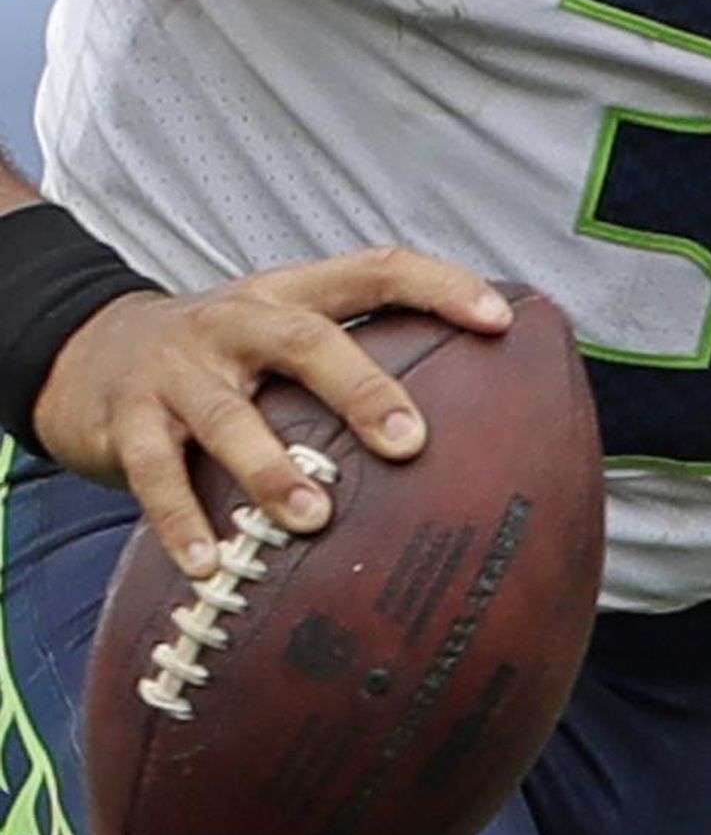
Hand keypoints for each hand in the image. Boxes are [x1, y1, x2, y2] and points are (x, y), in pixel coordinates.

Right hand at [31, 248, 514, 581]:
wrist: (87, 353)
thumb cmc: (217, 355)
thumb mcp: (277, 332)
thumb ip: (347, 358)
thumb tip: (452, 417)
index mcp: (288, 294)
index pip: (377, 270)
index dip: (440, 287)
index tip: (499, 322)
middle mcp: (236, 321)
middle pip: (306, 341)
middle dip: (362, 390)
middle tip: (409, 443)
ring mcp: (178, 370)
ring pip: (228, 415)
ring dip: (271, 469)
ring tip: (312, 517)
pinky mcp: (128, 421)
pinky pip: (156, 473)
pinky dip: (181, 520)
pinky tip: (208, 564)